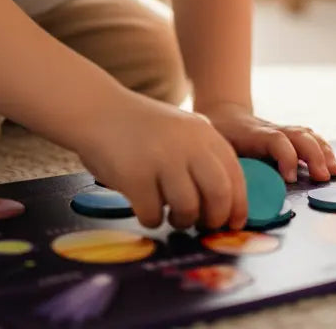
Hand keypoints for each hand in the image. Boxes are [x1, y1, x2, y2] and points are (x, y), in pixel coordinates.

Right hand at [75, 93, 248, 230]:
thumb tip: (225, 204)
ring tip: (172, 216)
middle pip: (219, 194)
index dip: (238, 205)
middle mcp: (187, 144)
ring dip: (182, 221)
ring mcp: (161, 159)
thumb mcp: (181, 130)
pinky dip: (152, 219)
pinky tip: (146, 209)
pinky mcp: (135, 176)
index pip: (235, 174)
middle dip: (214, 218)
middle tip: (203, 225)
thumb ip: (203, 156)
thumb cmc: (139, 127)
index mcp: (203, 132)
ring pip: (188, 208)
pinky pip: (153, 214)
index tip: (234, 224)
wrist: (97, 109)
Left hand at [197, 101, 335, 183]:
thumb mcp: (217, 149)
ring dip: (323, 152)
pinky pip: (310, 138)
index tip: (290, 179)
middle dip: (314, 155)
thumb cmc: (220, 135)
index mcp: (253, 135)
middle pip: (298, 135)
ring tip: (334, 171)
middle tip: (323, 177)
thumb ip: (228, 167)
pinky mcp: (288, 134)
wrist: (224, 114)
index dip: (287, 158)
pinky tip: (332, 163)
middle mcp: (271, 130)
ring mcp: (281, 130)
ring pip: (306, 135)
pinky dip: (323, 149)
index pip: (277, 140)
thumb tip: (235, 193)